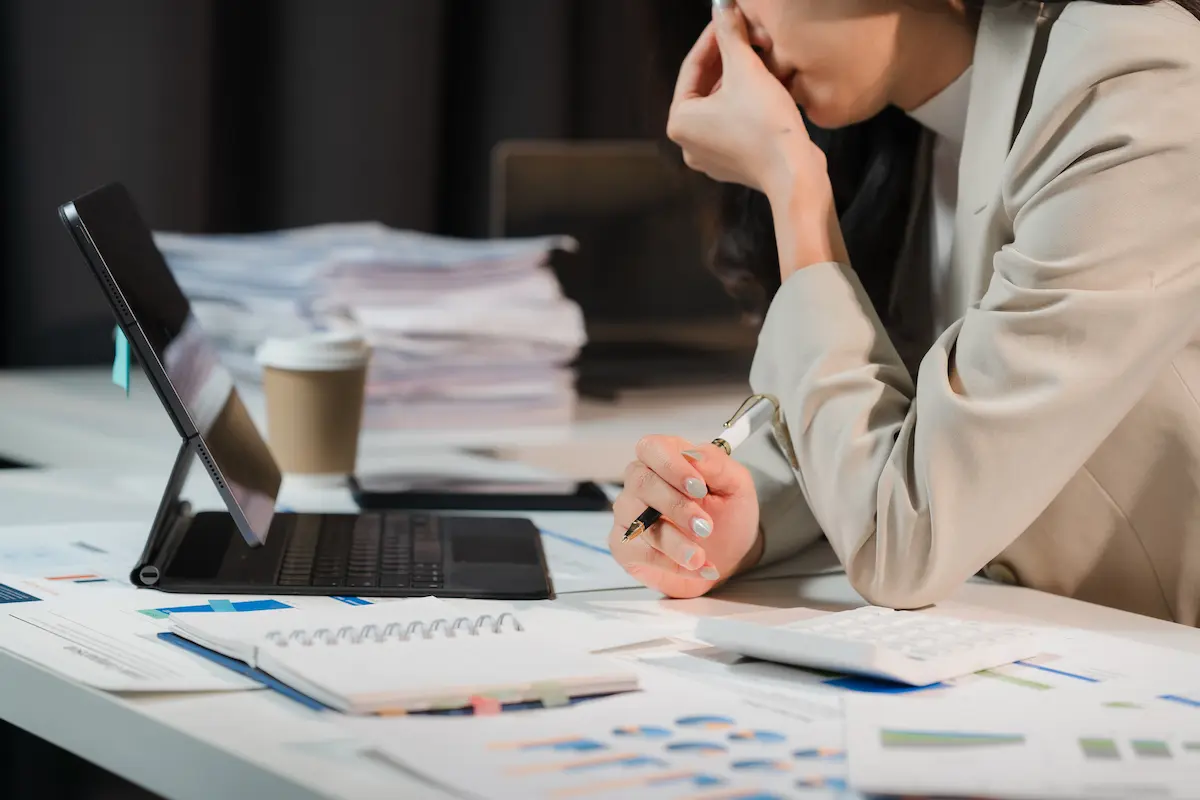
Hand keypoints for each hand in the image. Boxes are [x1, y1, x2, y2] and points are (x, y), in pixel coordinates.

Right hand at [608, 435, 761, 598]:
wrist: (728, 555)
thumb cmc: (727, 514)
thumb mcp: (736, 486)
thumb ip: (718, 465)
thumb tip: (694, 455)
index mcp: (666, 458)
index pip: (653, 448)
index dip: (672, 466)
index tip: (699, 488)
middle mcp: (641, 482)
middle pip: (642, 483)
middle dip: (676, 507)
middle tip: (705, 527)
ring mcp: (629, 514)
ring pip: (639, 522)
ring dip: (674, 542)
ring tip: (700, 557)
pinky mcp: (625, 546)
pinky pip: (637, 551)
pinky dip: (669, 564)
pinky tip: (695, 567)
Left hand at [666, 7, 819, 197]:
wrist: (793, 171)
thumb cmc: (765, 123)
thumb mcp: (746, 69)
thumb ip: (730, 35)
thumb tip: (722, 5)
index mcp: (679, 122)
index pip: (692, 67)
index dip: (713, 38)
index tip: (729, 18)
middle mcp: (687, 143)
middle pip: (705, 87)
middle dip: (726, 60)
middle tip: (744, 35)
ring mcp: (708, 157)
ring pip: (719, 105)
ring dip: (736, 80)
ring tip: (756, 56)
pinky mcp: (731, 163)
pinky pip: (731, 124)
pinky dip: (742, 104)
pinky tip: (762, 86)